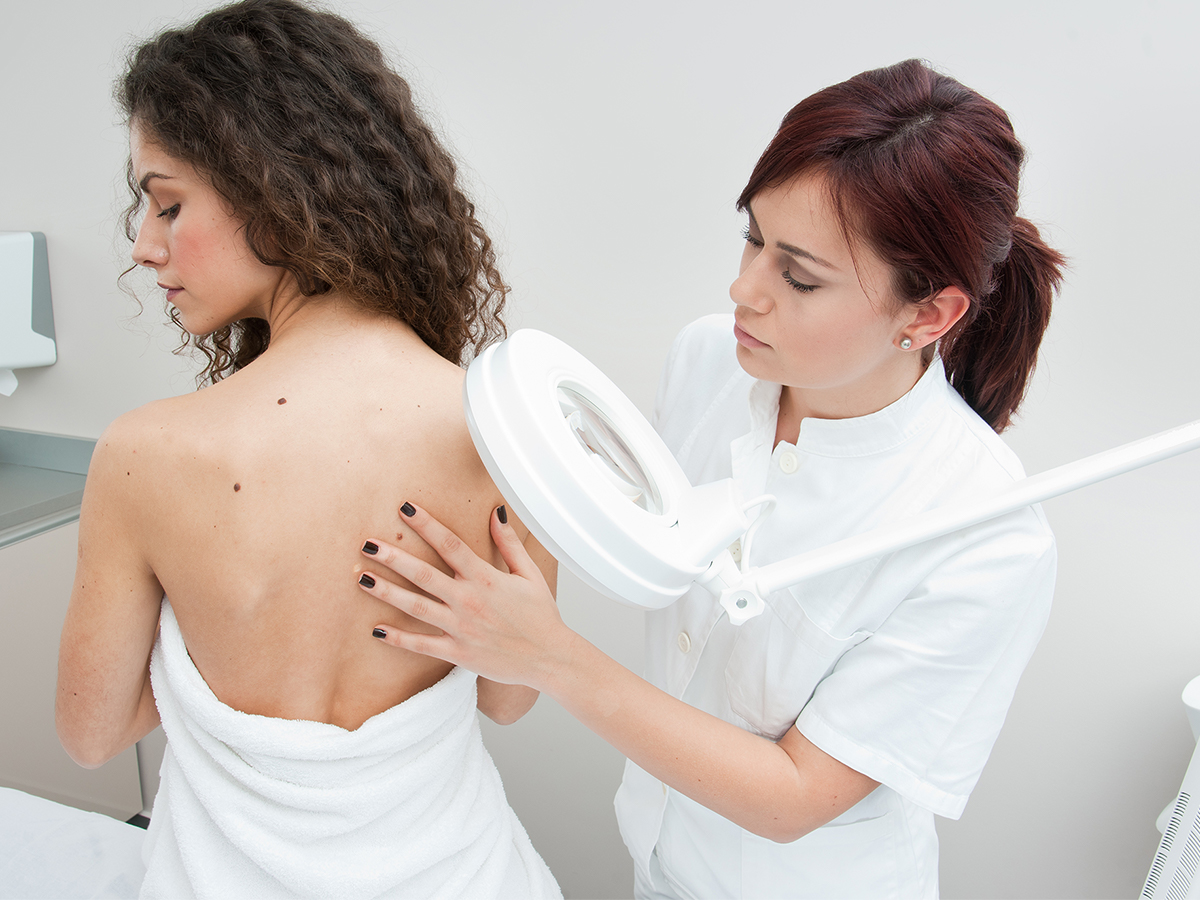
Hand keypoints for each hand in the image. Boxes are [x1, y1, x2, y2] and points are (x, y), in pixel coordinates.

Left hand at [357, 503, 568, 688]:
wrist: (549, 658)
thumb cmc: (541, 615)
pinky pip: (422, 645)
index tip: (405, 509)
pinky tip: (377, 629)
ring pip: (417, 607)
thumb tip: (496, 512)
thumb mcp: (529, 574)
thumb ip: (509, 544)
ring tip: (362, 579)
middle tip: (368, 544)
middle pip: (424, 574)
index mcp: (486, 578)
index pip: (450, 544)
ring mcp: (461, 628)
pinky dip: (399, 638)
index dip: (426, 524)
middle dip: (393, 557)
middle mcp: (469, 601)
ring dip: (387, 592)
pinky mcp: (458, 653)